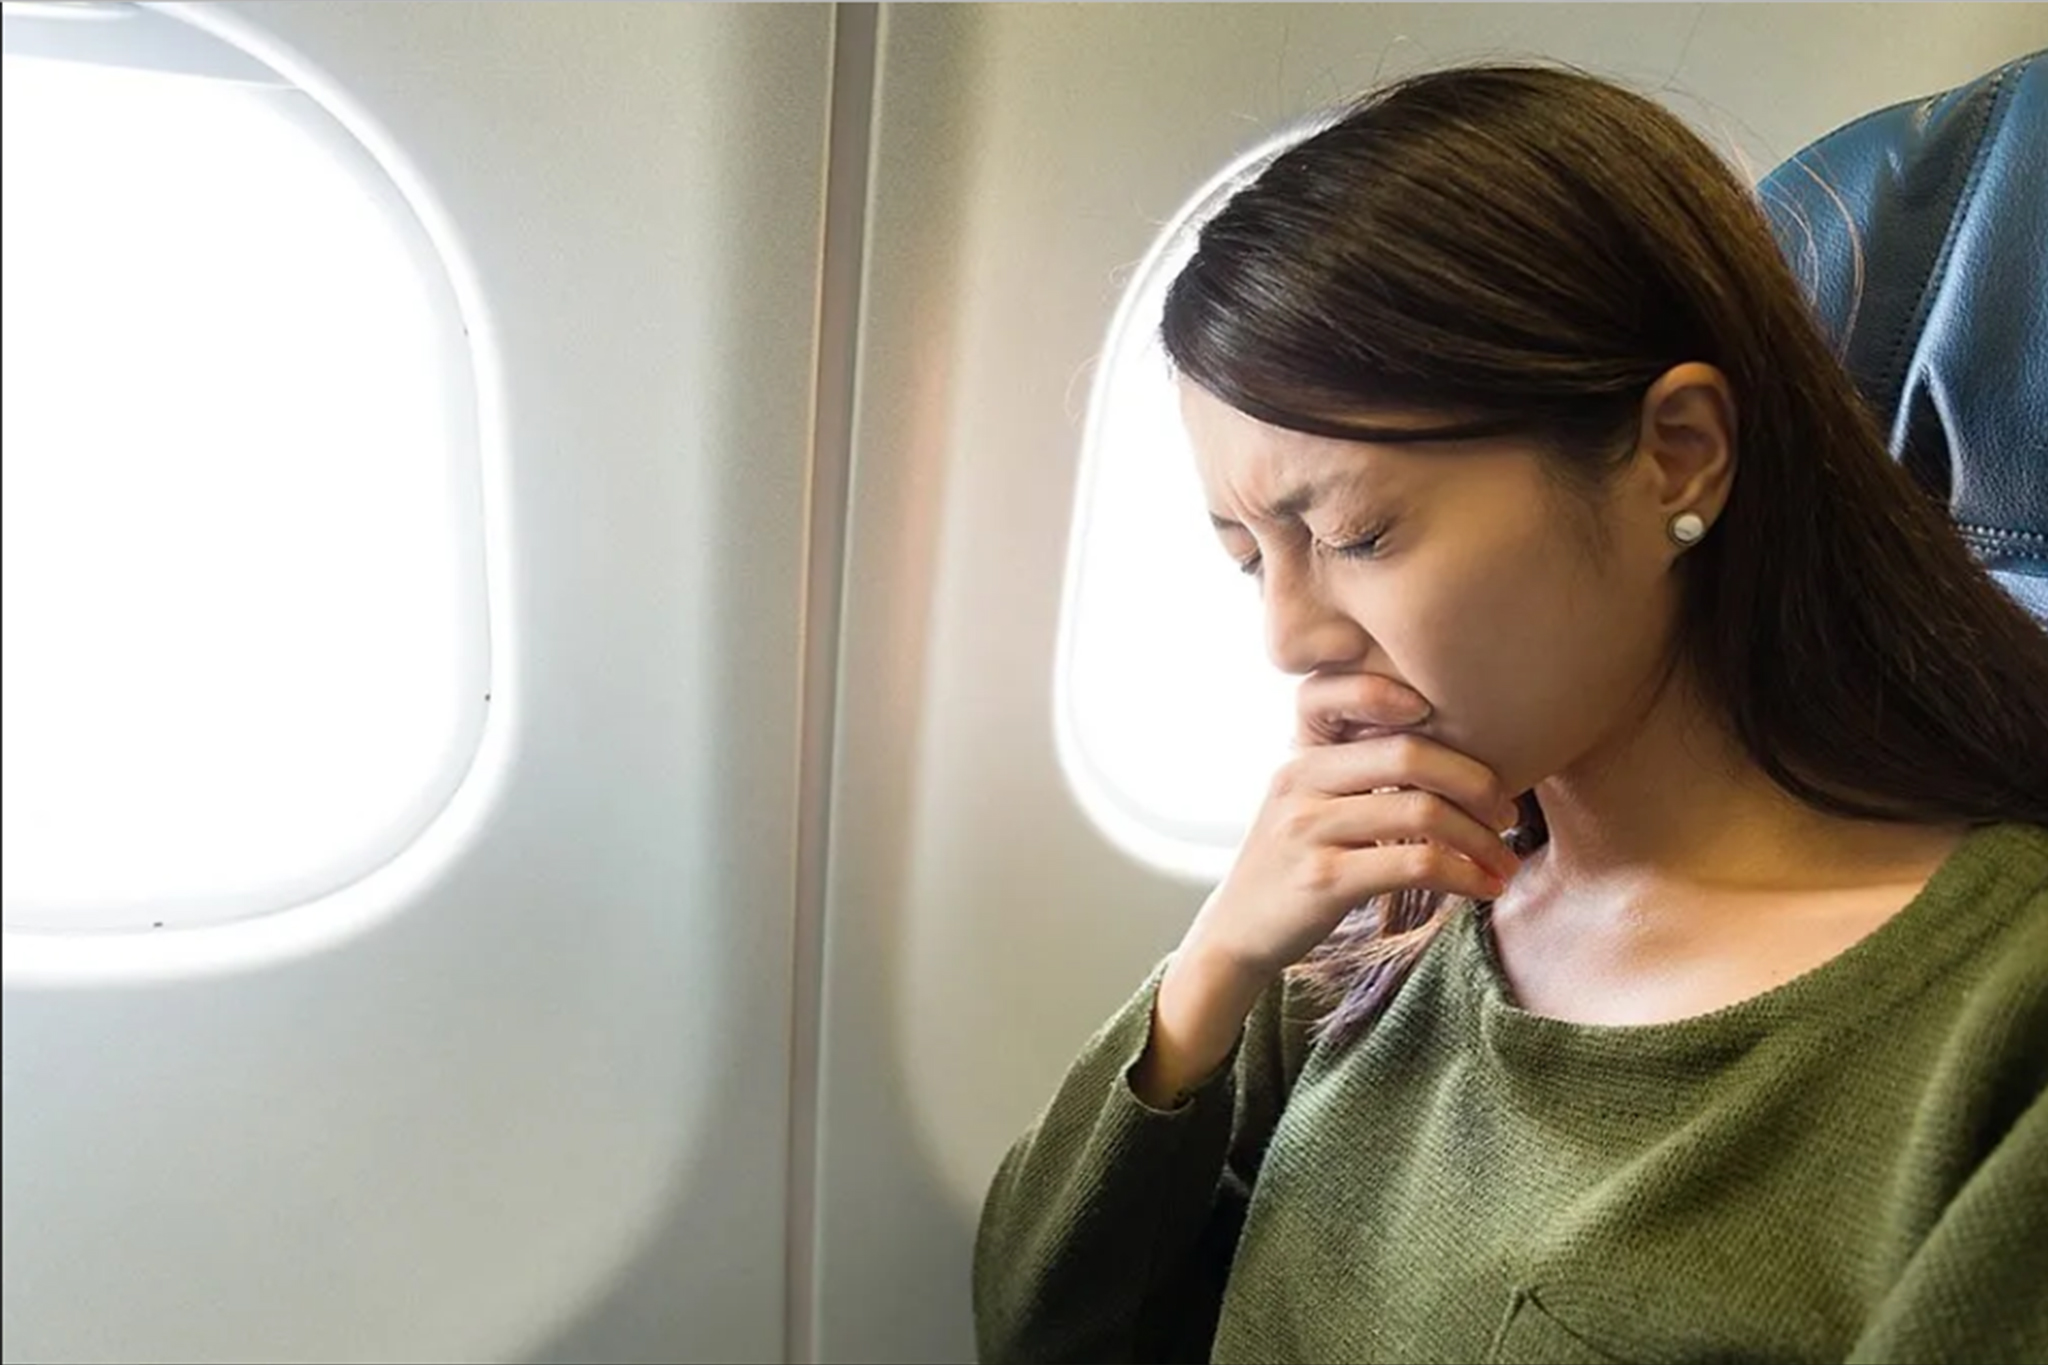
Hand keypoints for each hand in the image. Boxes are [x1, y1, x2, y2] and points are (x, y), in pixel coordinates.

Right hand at [1183, 672, 1521, 989]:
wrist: (1237, 932)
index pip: (1358, 698)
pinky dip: (1465, 875)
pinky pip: (1415, 864)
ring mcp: (1308, 828)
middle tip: (1508, 813)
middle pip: (1408, 753)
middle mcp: (1299, 779)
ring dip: (1480, 840)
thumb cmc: (1292, 864)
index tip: (1474, 736)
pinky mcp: (1323, 879)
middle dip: (1476, 782)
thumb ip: (1356, 773)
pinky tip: (1483, 888)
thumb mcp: (1309, 804)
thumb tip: (1453, 757)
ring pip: (1421, 812)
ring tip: (1505, 862)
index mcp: (1301, 753)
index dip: (1413, 697)